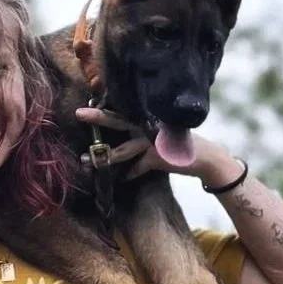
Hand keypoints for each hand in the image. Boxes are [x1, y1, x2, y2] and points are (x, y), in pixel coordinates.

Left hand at [73, 107, 239, 185]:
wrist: (203, 158)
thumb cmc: (177, 147)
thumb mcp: (158, 137)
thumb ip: (140, 137)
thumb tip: (123, 141)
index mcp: (147, 119)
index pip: (123, 111)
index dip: (104, 107)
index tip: (86, 103)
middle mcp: (148, 126)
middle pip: (118, 121)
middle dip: (98, 118)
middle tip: (79, 113)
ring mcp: (152, 141)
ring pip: (122, 150)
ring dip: (104, 157)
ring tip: (86, 162)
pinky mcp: (157, 157)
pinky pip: (137, 168)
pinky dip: (129, 175)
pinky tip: (121, 180)